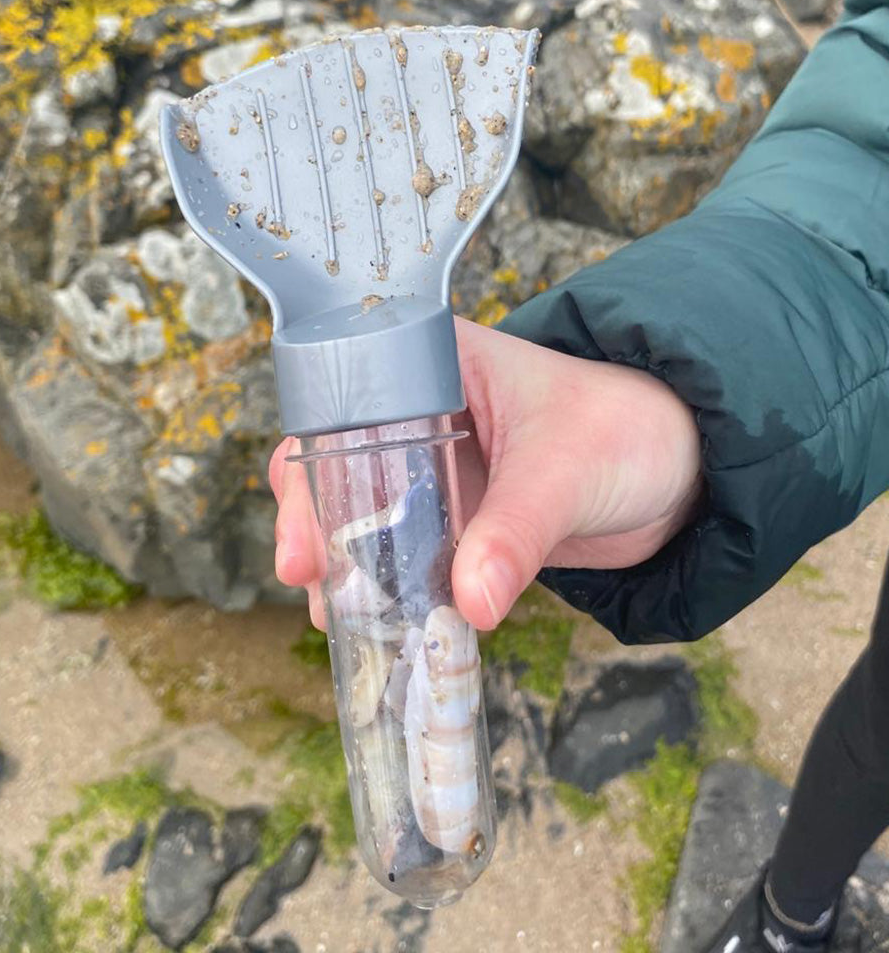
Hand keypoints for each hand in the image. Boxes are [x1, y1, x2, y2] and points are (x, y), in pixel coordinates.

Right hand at [268, 317, 702, 630]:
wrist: (678, 469)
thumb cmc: (626, 429)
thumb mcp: (567, 469)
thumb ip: (518, 532)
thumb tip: (469, 604)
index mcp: (432, 362)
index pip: (344, 405)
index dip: (311, 469)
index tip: (305, 539)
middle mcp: (419, 409)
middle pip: (336, 463)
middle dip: (314, 523)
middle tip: (307, 579)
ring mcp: (433, 466)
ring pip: (364, 512)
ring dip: (346, 562)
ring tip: (336, 615)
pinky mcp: (454, 514)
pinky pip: (405, 548)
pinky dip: (389, 582)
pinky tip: (378, 620)